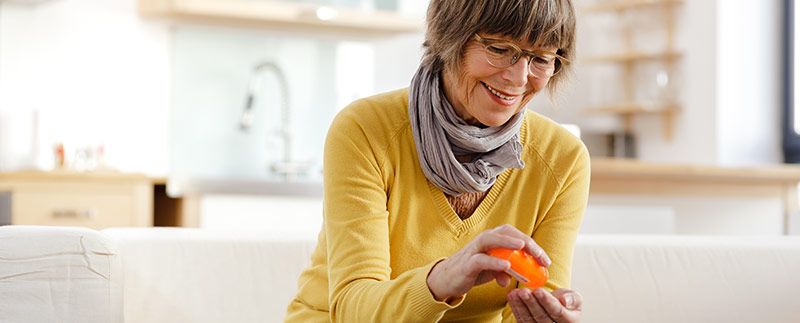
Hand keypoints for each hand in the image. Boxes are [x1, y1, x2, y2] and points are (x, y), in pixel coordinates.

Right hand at [426, 224, 550, 300]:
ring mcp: (474, 250)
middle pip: (506, 232)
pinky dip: (493, 262)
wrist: (446, 279)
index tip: (545, 259)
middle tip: (539, 255)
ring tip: (522, 246)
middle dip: (524, 242)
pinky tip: (506, 266)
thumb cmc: (472, 270)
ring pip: (490, 240)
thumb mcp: (493, 270)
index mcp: (493, 239)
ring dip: (507, 242)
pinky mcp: (467, 264)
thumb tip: (517, 277)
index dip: (531, 244)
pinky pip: (480, 260)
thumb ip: (506, 270)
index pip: (515, 235)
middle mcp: (484, 240)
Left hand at [507, 288, 581, 322]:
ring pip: (529, 319)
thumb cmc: (565, 302)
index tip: (538, 291)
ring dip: (520, 305)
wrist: (555, 307)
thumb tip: (565, 300)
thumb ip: (573, 298)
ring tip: (514, 293)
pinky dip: (515, 307)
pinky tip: (512, 296)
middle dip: (531, 303)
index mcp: (569, 321)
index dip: (547, 302)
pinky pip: (521, 320)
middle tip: (523, 291)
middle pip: (541, 317)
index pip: (558, 312)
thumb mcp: (574, 298)